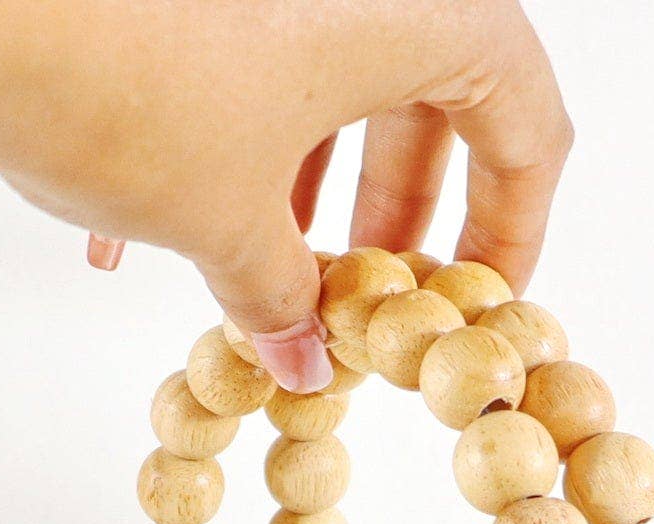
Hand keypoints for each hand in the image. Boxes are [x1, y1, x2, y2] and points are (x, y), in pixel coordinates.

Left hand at [0, 0, 572, 388]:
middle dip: (388, 216)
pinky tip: (139, 224)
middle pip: (426, 96)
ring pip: (328, 73)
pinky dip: (224, 133)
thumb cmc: (127, 88)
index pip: (525, 122)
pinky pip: (249, 46)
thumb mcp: (227, 225)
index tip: (474, 301)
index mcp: (417, 11)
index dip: (511, 229)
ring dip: (299, 184)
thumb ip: (285, 299)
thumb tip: (305, 358)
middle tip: (355, 305)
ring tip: (252, 281)